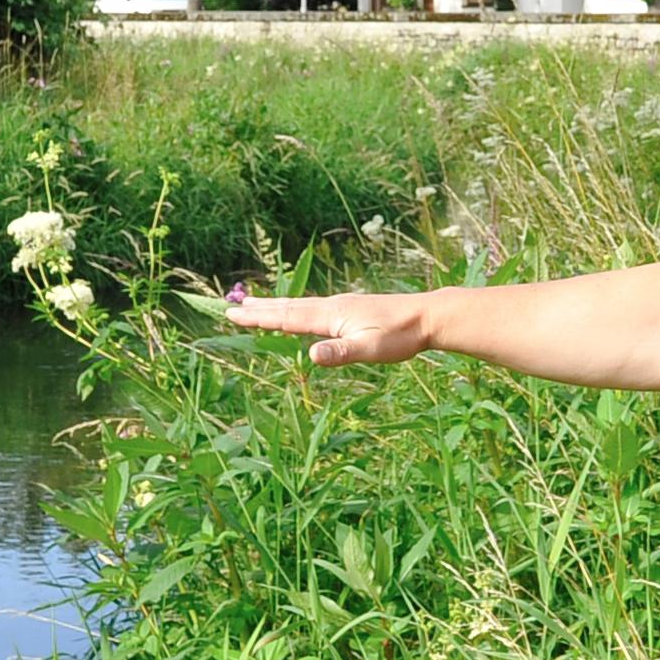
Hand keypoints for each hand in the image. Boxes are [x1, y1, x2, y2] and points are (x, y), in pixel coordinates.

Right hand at [220, 283, 433, 365]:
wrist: (427, 316)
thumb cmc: (400, 335)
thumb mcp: (370, 348)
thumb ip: (340, 352)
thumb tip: (311, 355)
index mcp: (331, 315)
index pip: (288, 317)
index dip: (260, 317)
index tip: (234, 314)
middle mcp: (332, 306)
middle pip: (288, 307)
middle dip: (260, 309)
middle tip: (232, 307)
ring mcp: (341, 306)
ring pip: (300, 305)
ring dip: (275, 305)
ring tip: (256, 304)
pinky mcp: (351, 309)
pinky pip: (313, 307)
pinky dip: (295, 307)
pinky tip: (299, 312)